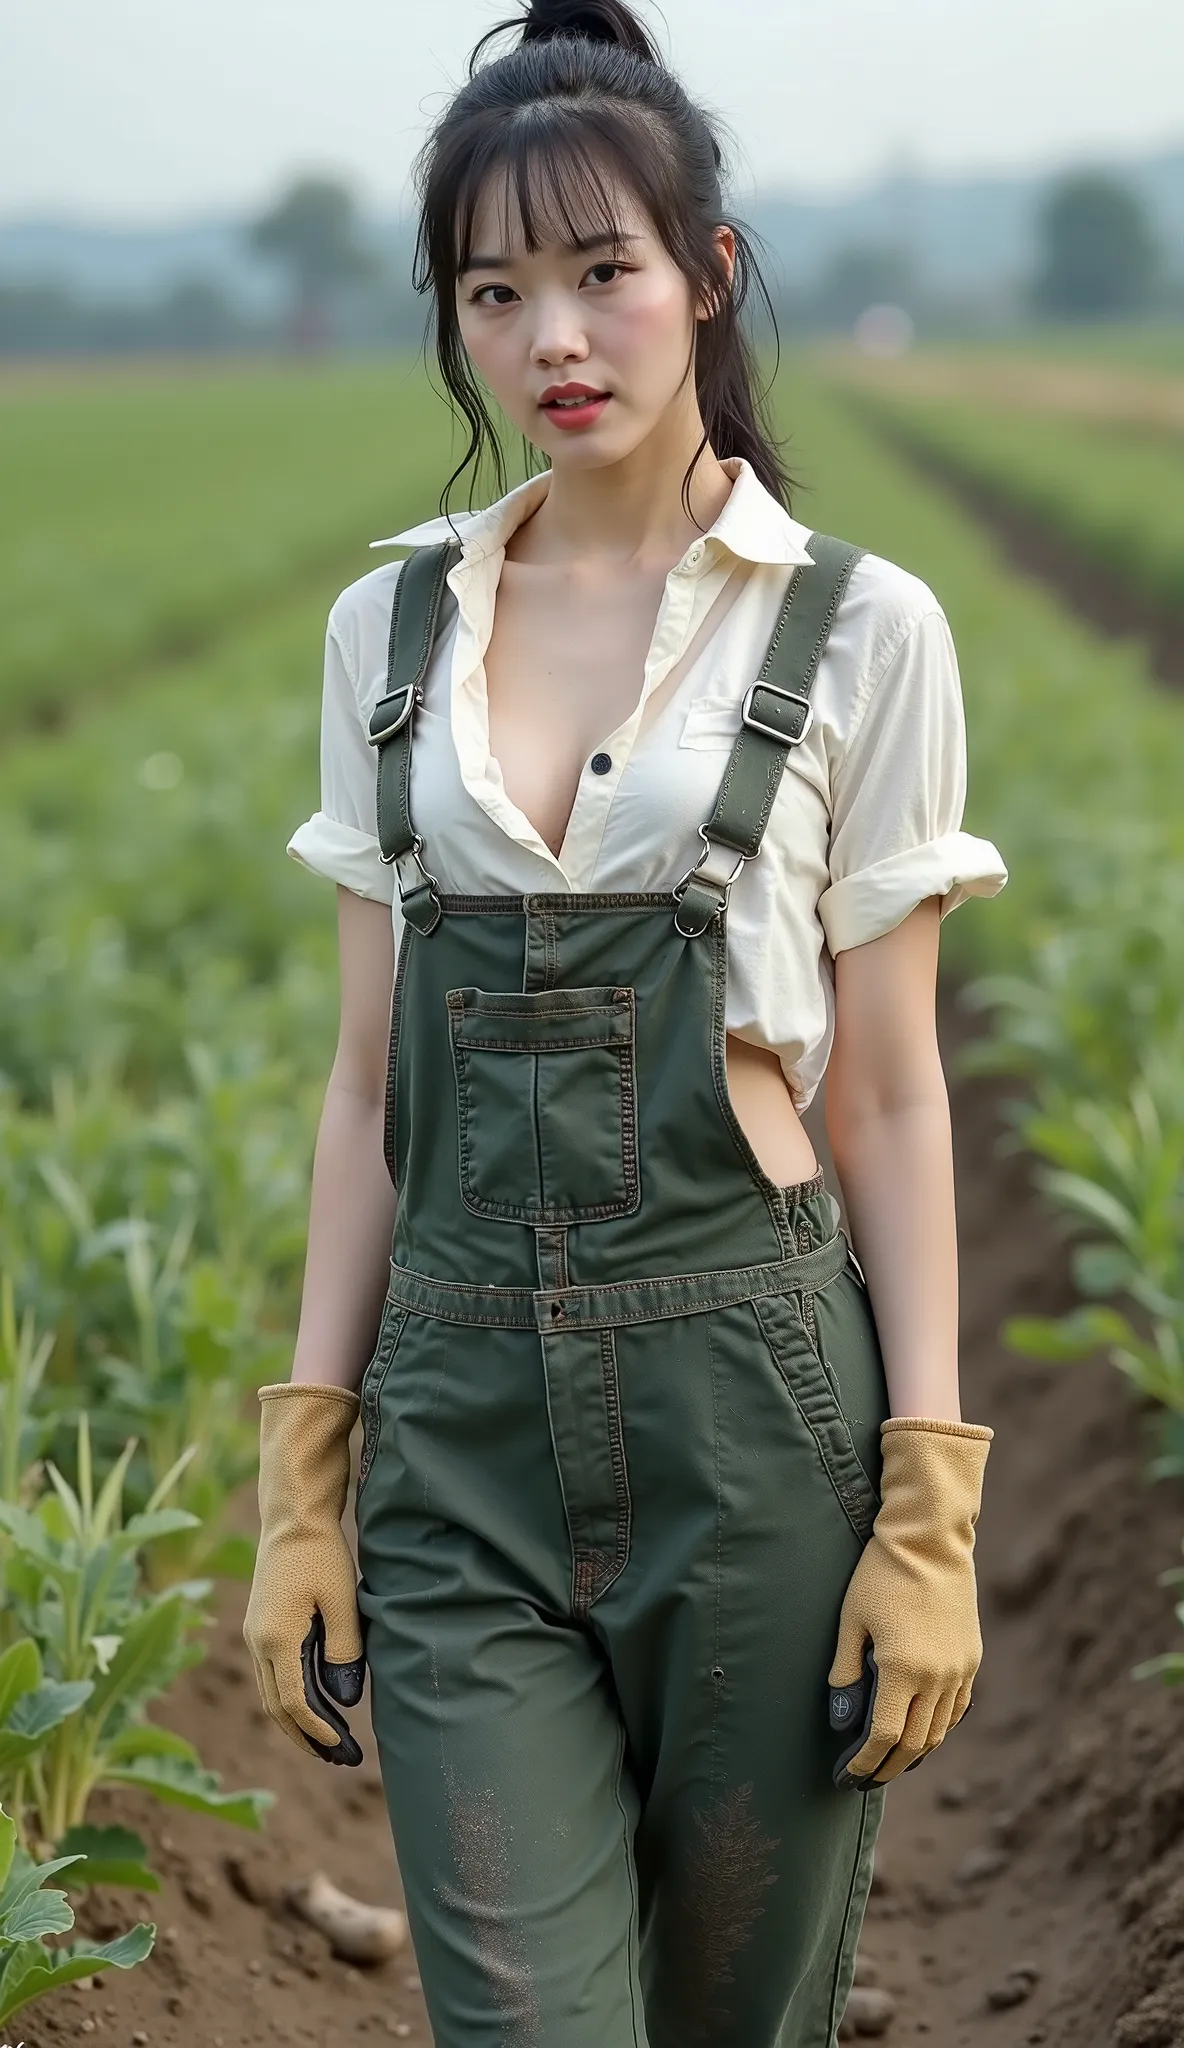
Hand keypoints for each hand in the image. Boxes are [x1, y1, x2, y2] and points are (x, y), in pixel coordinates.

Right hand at [243, 1383, 366, 1764]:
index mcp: (276, 1639)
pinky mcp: (261, 1627)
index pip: (295, 1703)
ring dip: (299, 1722)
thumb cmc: (321, 1554)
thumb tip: (344, 1700)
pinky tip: (318, 1706)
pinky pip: (273, 1676)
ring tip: (331, 1743)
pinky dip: (293, 1698)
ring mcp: (255, 1635)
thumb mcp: (342, 1600)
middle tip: (342, 1758)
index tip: (345, 1748)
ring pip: (272, 1695)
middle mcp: (257, 1643)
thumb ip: (344, 1650)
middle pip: (277, 1708)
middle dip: (307, 1738)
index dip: (319, 1731)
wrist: (293, 1518)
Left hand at [828, 1416, 991, 1784]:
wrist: (930, 1538)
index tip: (846, 1776)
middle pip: (915, 1743)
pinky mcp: (972, 1657)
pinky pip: (957, 1708)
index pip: (884, 1737)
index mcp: (903, 1669)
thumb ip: (844, 1673)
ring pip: (939, 1730)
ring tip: (889, 1762)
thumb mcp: (851, 1620)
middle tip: (864, 1779)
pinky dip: (938, 1728)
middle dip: (887, 1767)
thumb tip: (842, 1722)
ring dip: (914, 1753)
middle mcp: (937, 1677)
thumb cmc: (881, 1573)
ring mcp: (960, 1669)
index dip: (864, 1762)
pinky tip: (921, 1732)